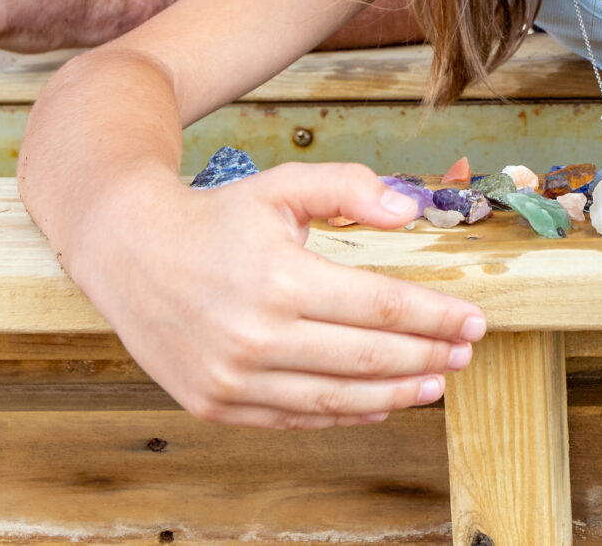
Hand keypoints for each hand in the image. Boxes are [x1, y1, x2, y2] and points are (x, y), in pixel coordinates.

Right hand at [73, 162, 485, 427]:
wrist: (128, 251)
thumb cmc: (215, 217)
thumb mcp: (282, 185)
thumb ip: (349, 187)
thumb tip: (409, 208)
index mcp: (279, 278)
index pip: (380, 307)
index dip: (435, 317)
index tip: (473, 321)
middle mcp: (255, 335)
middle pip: (367, 357)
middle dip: (428, 357)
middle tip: (464, 353)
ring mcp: (233, 378)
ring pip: (337, 398)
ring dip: (396, 394)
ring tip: (434, 383)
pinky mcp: (216, 404)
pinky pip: (295, 417)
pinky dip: (344, 414)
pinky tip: (379, 403)